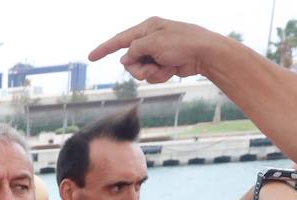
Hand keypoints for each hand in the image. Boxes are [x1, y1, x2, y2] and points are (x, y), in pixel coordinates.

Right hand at [89, 17, 223, 83]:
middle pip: (129, 60)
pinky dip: (161, 76)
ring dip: (151, 73)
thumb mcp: (153, 43)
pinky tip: (172, 71)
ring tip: (165, 68)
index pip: (120, 40)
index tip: (91, 57)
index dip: (104, 49)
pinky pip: (153, 75)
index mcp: (147, 28)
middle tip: (150, 68)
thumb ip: (134, 50)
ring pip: (140, 70)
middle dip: (138, 68)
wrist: (205, 54)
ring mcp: (157, 52)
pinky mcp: (165, 64)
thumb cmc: (182, 42)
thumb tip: (125, 59)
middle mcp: (150, 39)